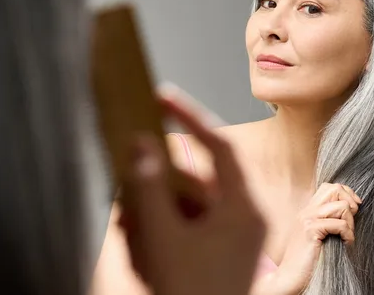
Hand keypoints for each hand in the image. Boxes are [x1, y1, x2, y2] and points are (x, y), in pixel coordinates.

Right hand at [118, 92, 265, 294]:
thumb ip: (150, 186)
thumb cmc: (190, 291)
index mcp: (244, 208)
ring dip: (157, 200)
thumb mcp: (165, 236)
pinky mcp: (218, 249)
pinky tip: (137, 231)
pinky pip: (189, 223)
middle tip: (131, 161)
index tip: (162, 97)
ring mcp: (232, 235)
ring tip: (129, 212)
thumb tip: (141, 143)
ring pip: (189, 201)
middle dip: (160, 173)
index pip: (220, 146)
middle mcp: (244, 217)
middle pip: (199, 176)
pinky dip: (163, 222)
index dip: (191, 117)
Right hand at [263, 183, 361, 294]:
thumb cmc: (307, 261)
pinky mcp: (310, 231)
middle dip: (350, 202)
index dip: (347, 195)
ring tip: (347, 237)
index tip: (355, 210)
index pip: (330, 187)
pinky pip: (339, 224)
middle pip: (335, 189)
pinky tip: (346, 244)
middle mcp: (306, 211)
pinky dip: (348, 234)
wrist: (289, 277)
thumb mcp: (319, 236)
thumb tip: (352, 211)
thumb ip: (329, 222)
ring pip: (341, 206)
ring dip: (350, 222)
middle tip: (351, 222)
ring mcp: (307, 219)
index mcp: (308, 211)